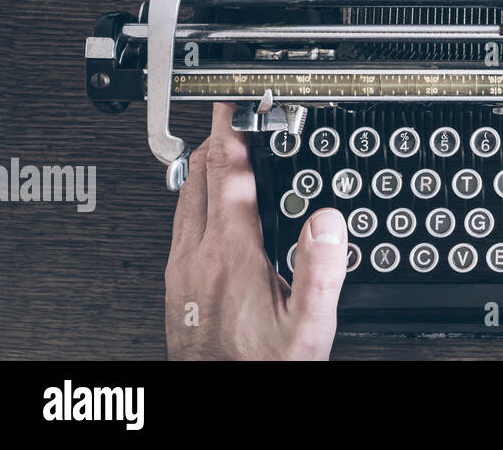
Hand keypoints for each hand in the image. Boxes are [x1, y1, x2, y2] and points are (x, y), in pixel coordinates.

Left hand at [164, 102, 347, 358]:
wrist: (226, 399)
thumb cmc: (264, 367)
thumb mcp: (308, 325)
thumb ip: (320, 271)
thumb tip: (327, 220)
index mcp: (231, 255)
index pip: (226, 173)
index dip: (232, 131)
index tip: (237, 103)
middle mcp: (197, 256)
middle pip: (199, 176)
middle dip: (217, 139)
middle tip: (232, 114)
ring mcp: (181, 270)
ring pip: (184, 198)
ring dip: (203, 166)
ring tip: (220, 146)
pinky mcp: (174, 284)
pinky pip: (180, 223)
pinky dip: (195, 197)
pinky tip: (207, 203)